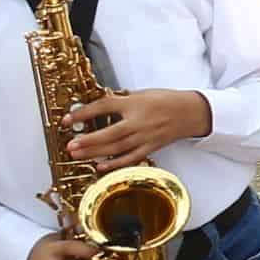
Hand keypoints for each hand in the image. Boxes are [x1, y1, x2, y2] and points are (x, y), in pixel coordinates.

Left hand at [64, 88, 208, 166]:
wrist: (192, 112)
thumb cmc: (168, 100)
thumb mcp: (143, 93)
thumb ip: (122, 99)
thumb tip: (101, 104)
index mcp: (135, 104)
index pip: (104, 107)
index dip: (83, 113)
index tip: (67, 119)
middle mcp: (139, 121)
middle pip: (109, 133)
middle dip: (87, 140)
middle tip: (70, 145)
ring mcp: (145, 136)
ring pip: (117, 147)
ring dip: (95, 152)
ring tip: (78, 155)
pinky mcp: (151, 147)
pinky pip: (131, 158)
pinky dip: (115, 164)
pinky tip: (101, 166)